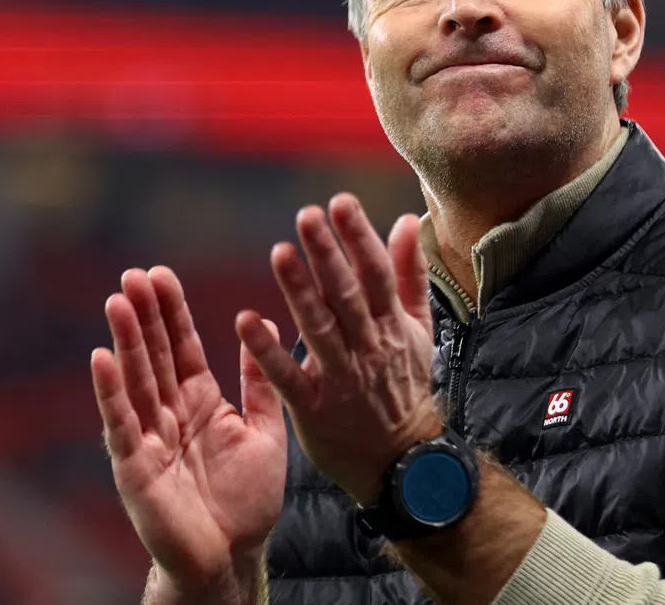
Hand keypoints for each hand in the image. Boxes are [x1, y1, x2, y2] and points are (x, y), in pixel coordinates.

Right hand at [90, 267, 286, 594]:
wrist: (233, 559)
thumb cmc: (248, 501)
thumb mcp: (265, 431)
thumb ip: (259, 382)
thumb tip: (260, 323)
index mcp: (201, 400)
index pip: (183, 346)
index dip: (172, 311)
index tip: (161, 274)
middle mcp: (170, 413)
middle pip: (155, 354)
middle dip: (144, 315)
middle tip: (133, 273)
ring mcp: (149, 438)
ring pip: (136, 380)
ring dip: (125, 340)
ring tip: (116, 300)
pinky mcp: (134, 467)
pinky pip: (121, 423)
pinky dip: (110, 392)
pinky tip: (101, 358)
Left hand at [235, 194, 438, 506]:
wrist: (401, 462)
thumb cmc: (405, 382)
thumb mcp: (418, 327)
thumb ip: (410, 272)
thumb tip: (408, 219)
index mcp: (392, 324)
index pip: (375, 273)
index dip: (359, 237)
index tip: (341, 203)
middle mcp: (368, 346)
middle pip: (346, 294)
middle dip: (327, 254)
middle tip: (307, 215)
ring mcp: (341, 378)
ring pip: (319, 328)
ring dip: (299, 290)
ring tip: (279, 252)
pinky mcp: (314, 408)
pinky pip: (288, 376)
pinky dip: (267, 350)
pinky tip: (246, 321)